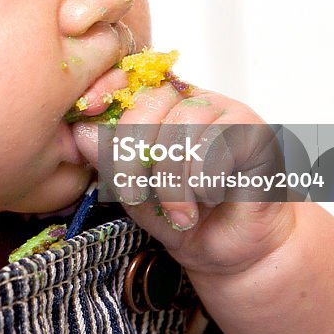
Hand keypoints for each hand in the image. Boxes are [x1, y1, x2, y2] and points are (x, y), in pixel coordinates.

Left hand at [72, 85, 294, 276]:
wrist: (233, 251)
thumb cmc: (183, 217)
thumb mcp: (134, 192)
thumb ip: (110, 162)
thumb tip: (79, 132)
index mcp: (159, 107)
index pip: (128, 82)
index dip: (107, 88)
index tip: (87, 108)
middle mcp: (191, 100)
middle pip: (149, 104)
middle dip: (132, 155)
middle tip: (133, 195)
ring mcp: (224, 112)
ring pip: (182, 127)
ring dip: (171, 179)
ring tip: (178, 213)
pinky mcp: (254, 132)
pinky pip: (217, 144)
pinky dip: (204, 179)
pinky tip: (208, 198)